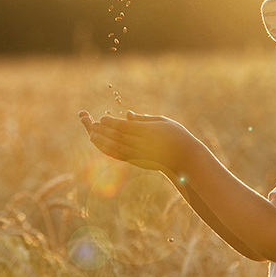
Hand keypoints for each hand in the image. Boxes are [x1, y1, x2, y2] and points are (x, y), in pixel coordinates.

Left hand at [78, 110, 203, 174]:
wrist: (185, 158)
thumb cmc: (176, 135)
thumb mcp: (162, 122)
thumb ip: (144, 119)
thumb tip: (127, 115)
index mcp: (149, 132)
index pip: (125, 127)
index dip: (111, 123)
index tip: (102, 119)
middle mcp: (143, 144)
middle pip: (118, 137)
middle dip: (102, 130)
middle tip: (90, 123)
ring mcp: (140, 155)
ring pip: (116, 148)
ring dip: (102, 141)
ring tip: (91, 135)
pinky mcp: (138, 162)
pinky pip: (120, 156)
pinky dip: (108, 150)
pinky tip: (101, 145)